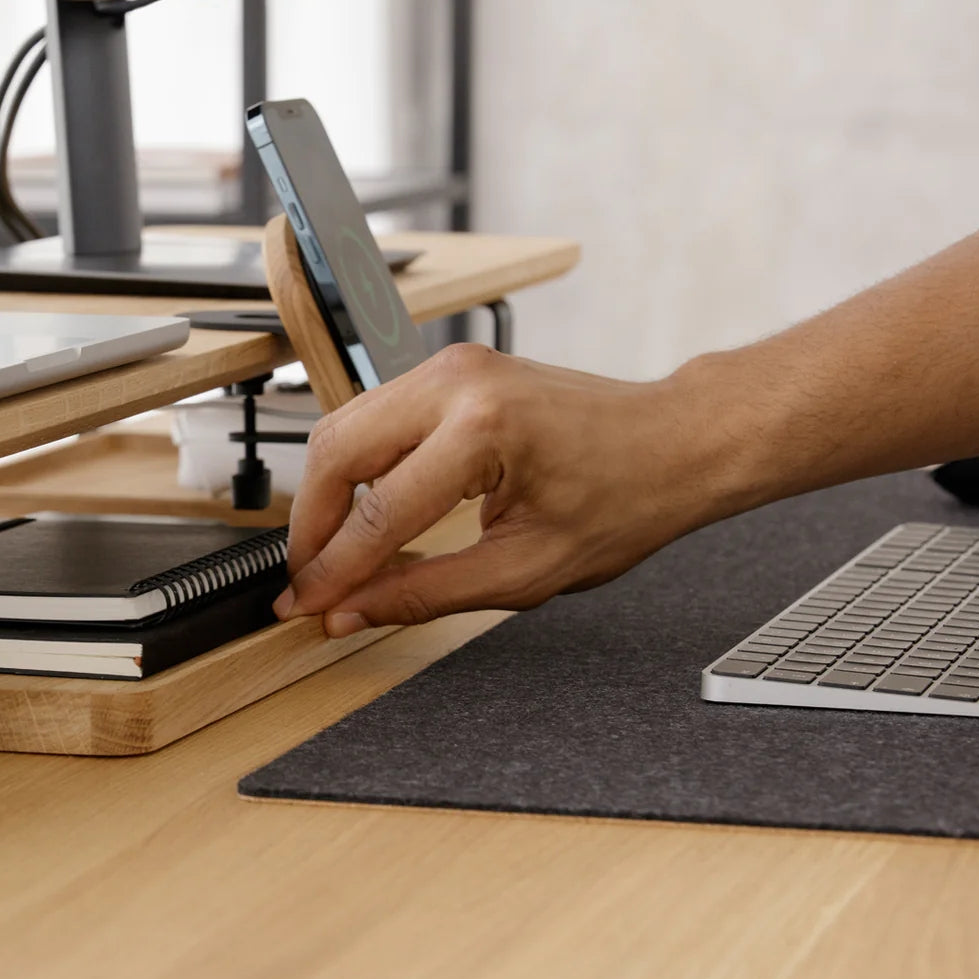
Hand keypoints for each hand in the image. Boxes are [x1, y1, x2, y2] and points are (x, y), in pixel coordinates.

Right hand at [272, 343, 731, 635]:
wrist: (673, 441)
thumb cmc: (626, 498)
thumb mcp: (527, 572)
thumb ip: (426, 593)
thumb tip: (352, 611)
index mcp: (483, 430)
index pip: (377, 512)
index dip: (333, 570)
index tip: (304, 606)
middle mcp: (456, 383)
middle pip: (336, 452)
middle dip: (311, 526)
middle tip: (307, 582)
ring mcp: (449, 367)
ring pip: (343, 428)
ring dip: (327, 496)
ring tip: (331, 555)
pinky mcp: (448, 370)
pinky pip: (373, 418)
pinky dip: (356, 470)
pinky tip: (362, 515)